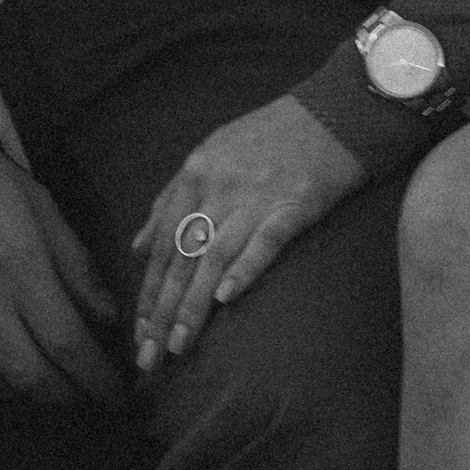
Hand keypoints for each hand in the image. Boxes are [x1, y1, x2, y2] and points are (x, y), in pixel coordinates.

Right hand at [0, 111, 123, 407]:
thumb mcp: (37, 202)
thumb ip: (74, 263)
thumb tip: (105, 316)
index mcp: (19, 261)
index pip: (67, 341)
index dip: (96, 377)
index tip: (114, 394)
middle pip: (29, 375)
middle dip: (64, 394)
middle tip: (79, 393)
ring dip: (16, 389)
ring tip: (31, 374)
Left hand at [131, 96, 365, 374]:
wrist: (331, 114)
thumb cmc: (269, 137)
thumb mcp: (210, 154)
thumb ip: (171, 200)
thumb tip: (138, 247)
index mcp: (196, 172)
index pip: (163, 243)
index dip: (149, 291)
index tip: (138, 332)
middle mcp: (219, 185)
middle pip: (182, 256)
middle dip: (162, 311)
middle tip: (148, 356)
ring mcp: (256, 195)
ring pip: (214, 257)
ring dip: (194, 305)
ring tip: (179, 346)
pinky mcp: (294, 205)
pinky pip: (264, 241)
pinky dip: (244, 269)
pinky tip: (226, 300)